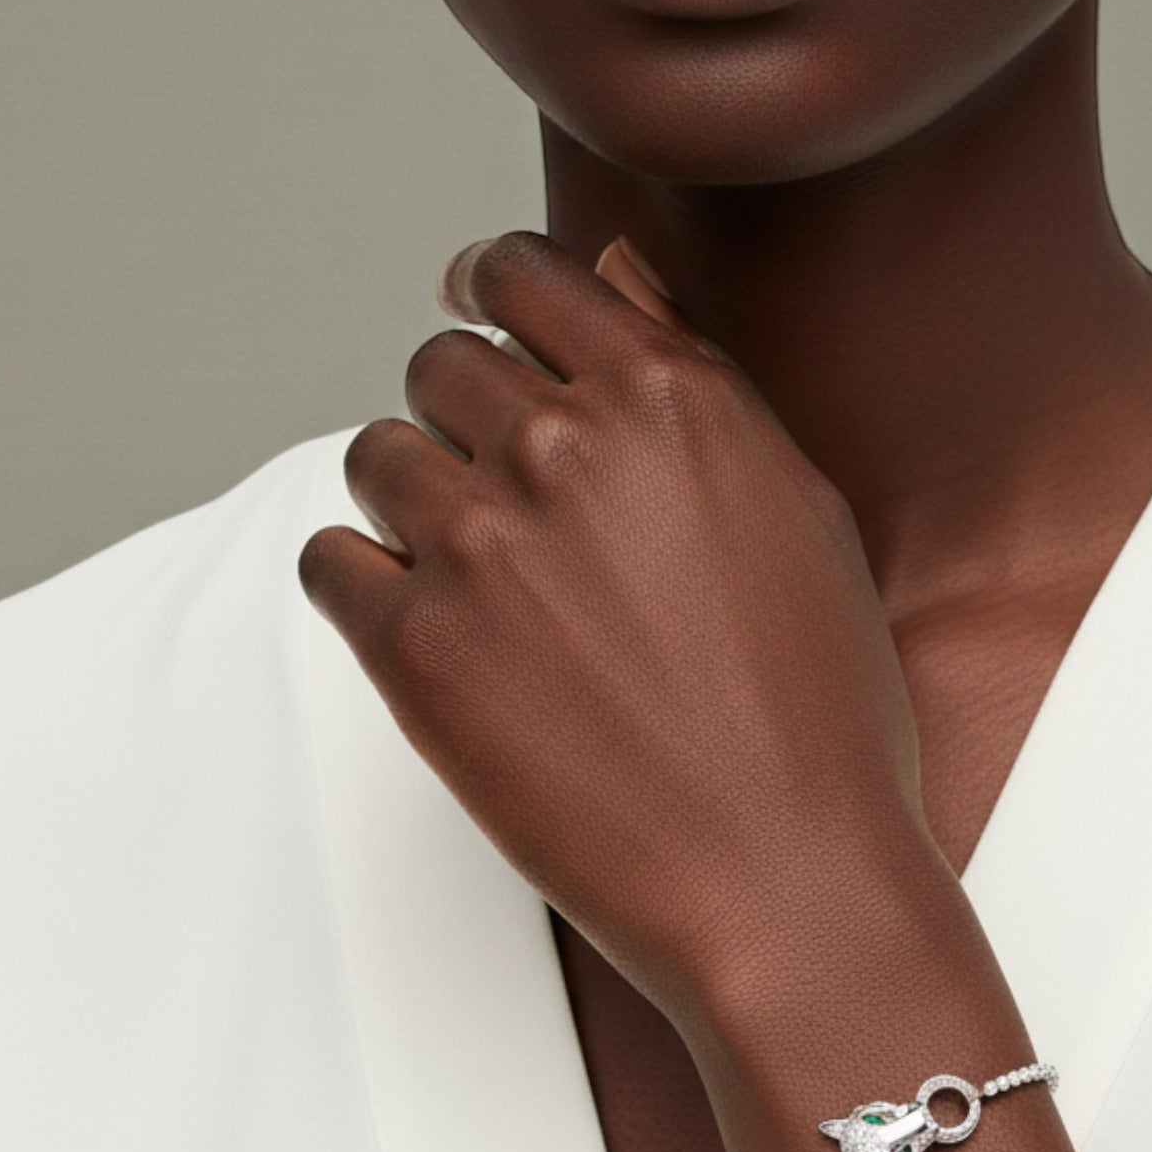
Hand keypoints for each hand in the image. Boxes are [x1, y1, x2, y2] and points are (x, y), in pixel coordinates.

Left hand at [297, 231, 937, 1033]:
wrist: (786, 877)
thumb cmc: (820, 717)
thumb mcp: (801, 514)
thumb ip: (697, 387)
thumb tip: (616, 286)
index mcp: (670, 399)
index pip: (526, 273)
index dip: (492, 289)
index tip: (478, 314)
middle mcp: (566, 448)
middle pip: (445, 366)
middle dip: (468, 417)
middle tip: (512, 498)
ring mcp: (480, 544)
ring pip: (379, 457)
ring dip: (419, 504)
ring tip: (491, 588)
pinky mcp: (413, 647)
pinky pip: (331, 561)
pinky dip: (368, 587)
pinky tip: (439, 634)